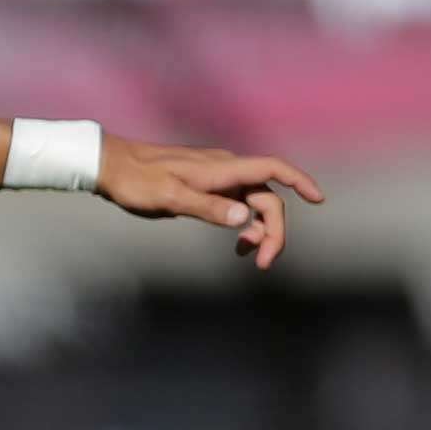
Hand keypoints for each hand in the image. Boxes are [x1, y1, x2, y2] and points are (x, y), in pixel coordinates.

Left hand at [95, 135, 324, 269]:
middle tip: (265, 262)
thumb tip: (246, 219)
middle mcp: (225, 170)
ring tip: (251, 257)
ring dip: (260, 229)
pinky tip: (237, 244)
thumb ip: (208, 208)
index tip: (319, 199)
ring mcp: (216, 178)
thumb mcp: (170, 198)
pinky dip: (243, 225)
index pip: (272, 168)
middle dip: (275, 229)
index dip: (299, 180)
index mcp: (221, 168)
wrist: (110, 167)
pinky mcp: (205, 187)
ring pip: (253, 204)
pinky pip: (236, 206)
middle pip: (267, 197)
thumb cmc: (137, 181)